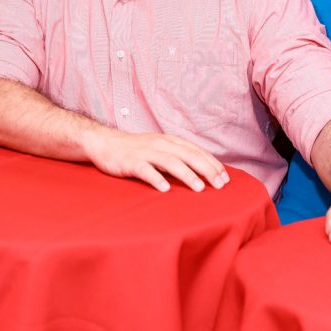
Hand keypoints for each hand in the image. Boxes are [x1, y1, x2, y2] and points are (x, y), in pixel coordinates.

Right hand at [85, 129, 229, 192]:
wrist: (105, 143)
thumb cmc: (136, 150)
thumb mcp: (159, 148)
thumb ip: (177, 156)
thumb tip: (201, 171)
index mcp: (169, 141)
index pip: (196, 151)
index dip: (212, 164)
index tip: (225, 178)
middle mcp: (160, 144)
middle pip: (188, 155)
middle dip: (206, 169)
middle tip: (220, 185)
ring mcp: (145, 153)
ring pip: (170, 161)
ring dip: (187, 174)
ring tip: (199, 188)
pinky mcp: (131, 162)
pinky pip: (145, 170)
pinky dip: (156, 178)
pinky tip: (165, 189)